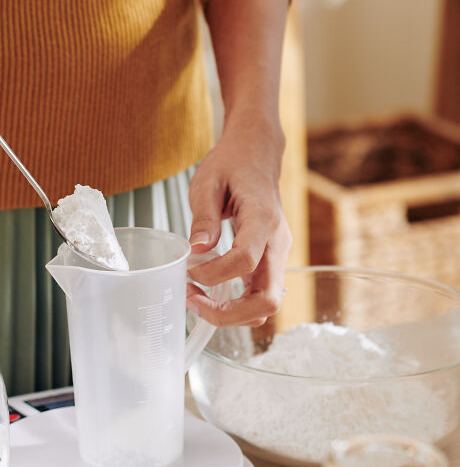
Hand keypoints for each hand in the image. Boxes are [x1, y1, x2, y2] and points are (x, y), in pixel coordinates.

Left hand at [186, 111, 291, 326]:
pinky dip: (237, 304)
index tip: (188, 270)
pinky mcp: (271, 260)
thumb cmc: (233, 163)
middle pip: (268, 299)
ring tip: (198, 298)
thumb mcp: (208, 181)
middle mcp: (277, 242)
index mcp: (262, 218)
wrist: (257, 153)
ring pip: (267, 304)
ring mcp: (278, 254)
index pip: (246, 259)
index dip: (214, 273)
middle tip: (194, 301)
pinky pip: (260, 294)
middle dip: (229, 313)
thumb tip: (197, 249)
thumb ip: (203, 216)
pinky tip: (210, 292)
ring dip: (233, 313)